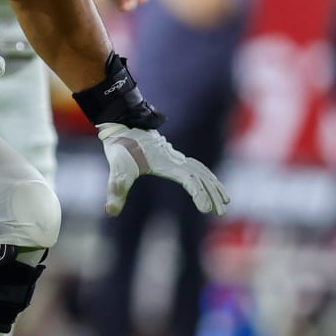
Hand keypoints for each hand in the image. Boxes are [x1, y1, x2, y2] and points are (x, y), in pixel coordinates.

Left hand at [96, 122, 228, 215]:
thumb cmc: (121, 147)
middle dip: (213, 193)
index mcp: (167, 163)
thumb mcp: (117, 170)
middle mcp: (176, 159)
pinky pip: (196, 166)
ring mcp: (176, 157)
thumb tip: (110, 212)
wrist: (122, 123)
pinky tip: (209, 183)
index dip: (199, 194)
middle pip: (201, 176)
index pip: (189, 179)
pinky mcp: (173, 156)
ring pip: (202, 171)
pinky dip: (206, 176)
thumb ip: (116, 190)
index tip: (205, 209)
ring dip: (214, 185)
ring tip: (225, 201)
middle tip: (221, 212)